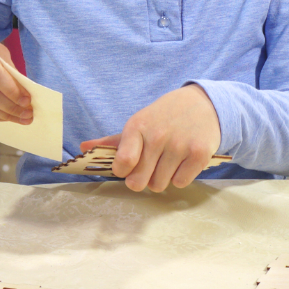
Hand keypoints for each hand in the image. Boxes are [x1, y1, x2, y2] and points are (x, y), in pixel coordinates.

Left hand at [81, 84, 222, 193]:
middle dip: (142, 178)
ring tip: (169, 160)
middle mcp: (159, 135)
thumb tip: (83, 147)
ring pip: (159, 185)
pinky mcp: (199, 154)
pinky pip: (180, 182)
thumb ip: (113, 140)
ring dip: (162, 178)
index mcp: (138, 126)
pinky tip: (183, 161)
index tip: (129, 165)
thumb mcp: (140, 121)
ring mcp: (180, 145)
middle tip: (151, 165)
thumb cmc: (166, 115)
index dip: (123, 170)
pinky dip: (181, 176)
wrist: (205, 103)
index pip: (123, 163)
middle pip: (138, 182)